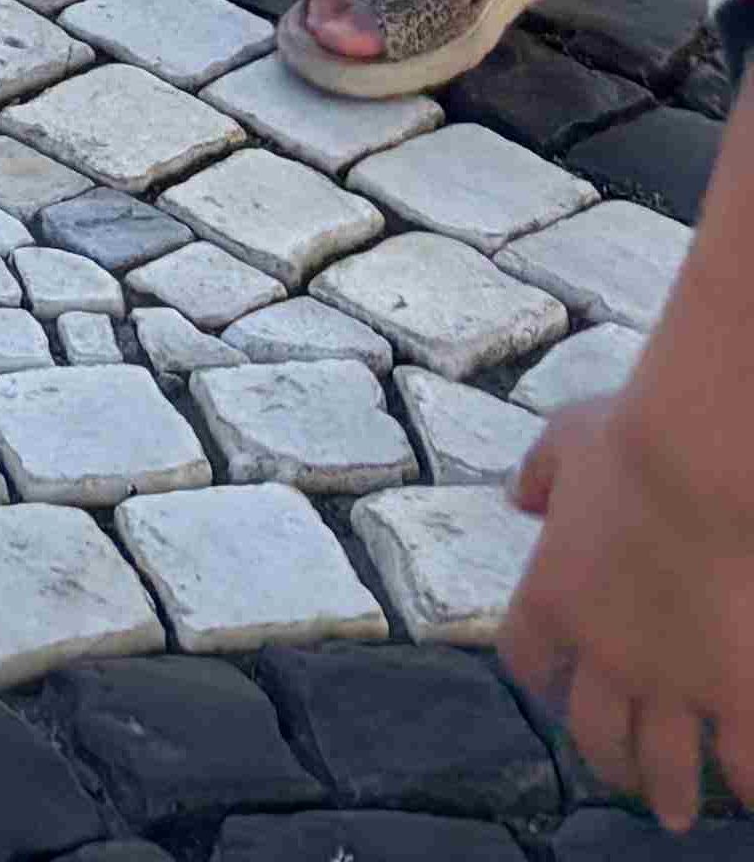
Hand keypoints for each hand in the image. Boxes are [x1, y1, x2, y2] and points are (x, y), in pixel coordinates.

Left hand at [507, 377, 753, 831]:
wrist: (698, 468)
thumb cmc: (631, 443)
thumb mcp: (564, 440)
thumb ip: (540, 474)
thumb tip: (520, 496)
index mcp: (554, 600)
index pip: (526, 659)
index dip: (538, 676)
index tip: (552, 685)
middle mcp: (605, 656)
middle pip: (593, 732)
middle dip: (606, 758)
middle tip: (621, 772)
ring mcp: (672, 682)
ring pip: (663, 763)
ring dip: (667, 791)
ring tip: (675, 811)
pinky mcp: (733, 692)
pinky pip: (743, 762)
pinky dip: (746, 783)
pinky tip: (746, 793)